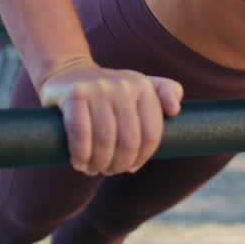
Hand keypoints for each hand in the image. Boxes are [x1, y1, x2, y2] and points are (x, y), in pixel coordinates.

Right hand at [38, 63, 183, 175]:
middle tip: (109, 170)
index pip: (151, 134)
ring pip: (105, 140)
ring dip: (98, 163)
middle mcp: (123, 85)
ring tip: (93, 168)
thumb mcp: (139, 86)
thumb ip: (164, 92)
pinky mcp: (74, 95)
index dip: (142, 158)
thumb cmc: (109, 91)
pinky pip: (81, 134)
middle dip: (118, 164)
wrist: (68, 73)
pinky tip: (79, 162)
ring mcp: (98, 88)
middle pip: (129, 141)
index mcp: (143, 86)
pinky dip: (81, 155)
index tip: (130, 167)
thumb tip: (175, 109)